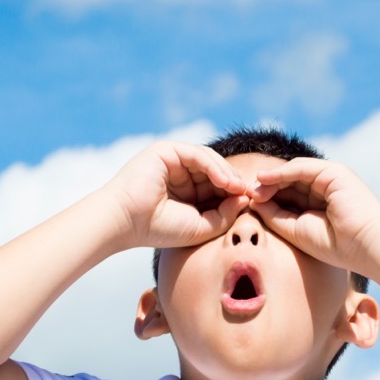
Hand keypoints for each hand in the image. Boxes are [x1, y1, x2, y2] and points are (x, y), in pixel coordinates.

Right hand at [104, 141, 250, 248]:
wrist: (126, 223)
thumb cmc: (159, 229)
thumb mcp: (201, 226)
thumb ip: (224, 214)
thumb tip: (245, 198)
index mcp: (185, 190)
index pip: (216, 187)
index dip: (235, 194)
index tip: (253, 204)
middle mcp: (179, 172)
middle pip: (216, 172)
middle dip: (235, 182)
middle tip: (252, 194)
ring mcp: (173, 160)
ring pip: (210, 161)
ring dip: (228, 175)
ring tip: (240, 188)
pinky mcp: (167, 150)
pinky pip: (198, 155)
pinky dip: (215, 167)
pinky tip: (226, 181)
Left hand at [249, 158, 379, 272]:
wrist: (365, 246)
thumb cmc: (335, 246)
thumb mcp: (296, 230)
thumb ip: (275, 216)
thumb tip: (253, 203)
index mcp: (319, 203)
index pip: (288, 194)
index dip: (267, 198)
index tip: (246, 204)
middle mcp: (325, 187)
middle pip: (288, 182)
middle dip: (265, 187)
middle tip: (243, 194)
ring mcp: (330, 177)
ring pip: (293, 173)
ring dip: (270, 179)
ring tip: (251, 189)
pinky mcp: (333, 172)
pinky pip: (302, 168)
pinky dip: (281, 172)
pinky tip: (264, 179)